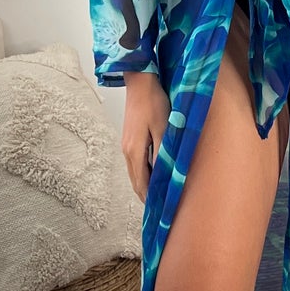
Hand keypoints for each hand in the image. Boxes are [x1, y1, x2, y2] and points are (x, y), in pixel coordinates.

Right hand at [120, 70, 168, 202]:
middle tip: (157, 208)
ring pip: (134, 172)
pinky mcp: (129, 138)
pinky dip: (142, 173)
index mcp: (135, 151)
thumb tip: (164, 173)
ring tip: (155, 195)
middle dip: (145, 195)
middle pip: (135, 180)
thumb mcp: (163, 127)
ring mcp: (126, 144)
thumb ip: (163, 151)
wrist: (140, 81)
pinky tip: (151, 174)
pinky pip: (135, 163)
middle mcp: (127, 151)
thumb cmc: (153, 102)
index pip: (141, 182)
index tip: (158, 209)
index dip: (149, 197)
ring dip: (143, 184)